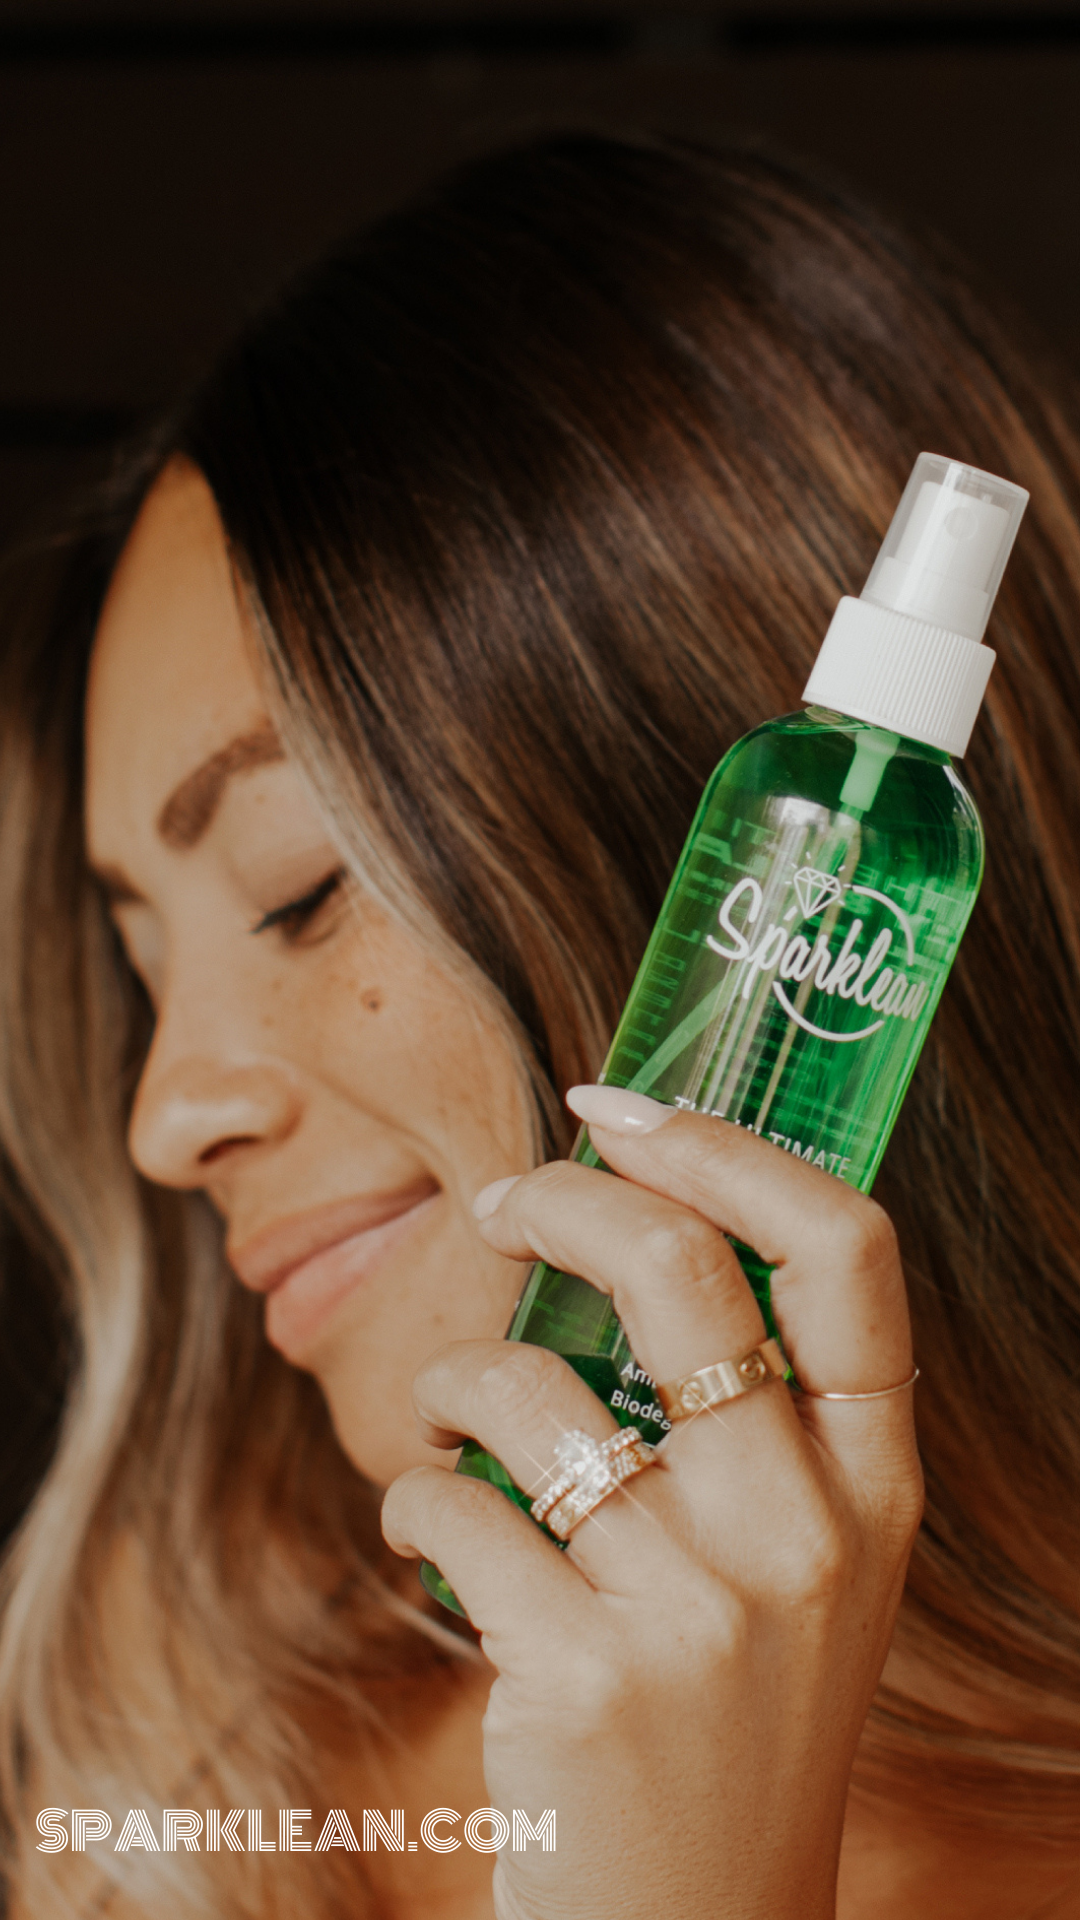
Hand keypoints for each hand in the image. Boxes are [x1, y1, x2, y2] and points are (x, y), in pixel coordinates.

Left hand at [381, 1085, 923, 1919]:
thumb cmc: (729, 1716)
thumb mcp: (799, 1565)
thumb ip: (754, 1420)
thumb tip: (623, 1221)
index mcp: (875, 1484)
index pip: (846, 1250)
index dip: (725, 1147)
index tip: (622, 1109)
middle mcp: (808, 1534)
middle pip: (678, 1265)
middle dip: (557, 1197)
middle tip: (498, 1204)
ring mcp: (702, 1609)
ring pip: (526, 1381)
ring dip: (451, 1374)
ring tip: (451, 1419)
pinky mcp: (585, 1677)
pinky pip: (450, 1505)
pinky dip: (414, 1498)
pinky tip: (436, 1539)